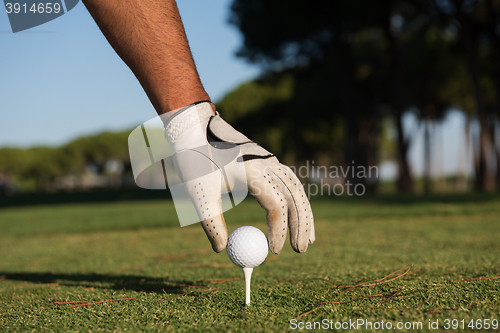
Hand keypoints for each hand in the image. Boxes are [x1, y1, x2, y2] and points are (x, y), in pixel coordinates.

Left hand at [163, 102, 314, 253]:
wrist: (195, 127)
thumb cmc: (196, 160)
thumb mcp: (199, 194)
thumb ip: (212, 223)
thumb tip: (222, 250)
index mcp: (252, 171)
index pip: (276, 205)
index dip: (278, 231)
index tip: (274, 252)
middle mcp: (267, 163)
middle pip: (294, 197)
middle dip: (300, 225)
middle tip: (300, 251)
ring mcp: (270, 160)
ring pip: (297, 189)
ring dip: (304, 214)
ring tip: (309, 240)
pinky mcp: (268, 161)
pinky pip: (290, 183)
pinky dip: (297, 202)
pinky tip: (298, 217)